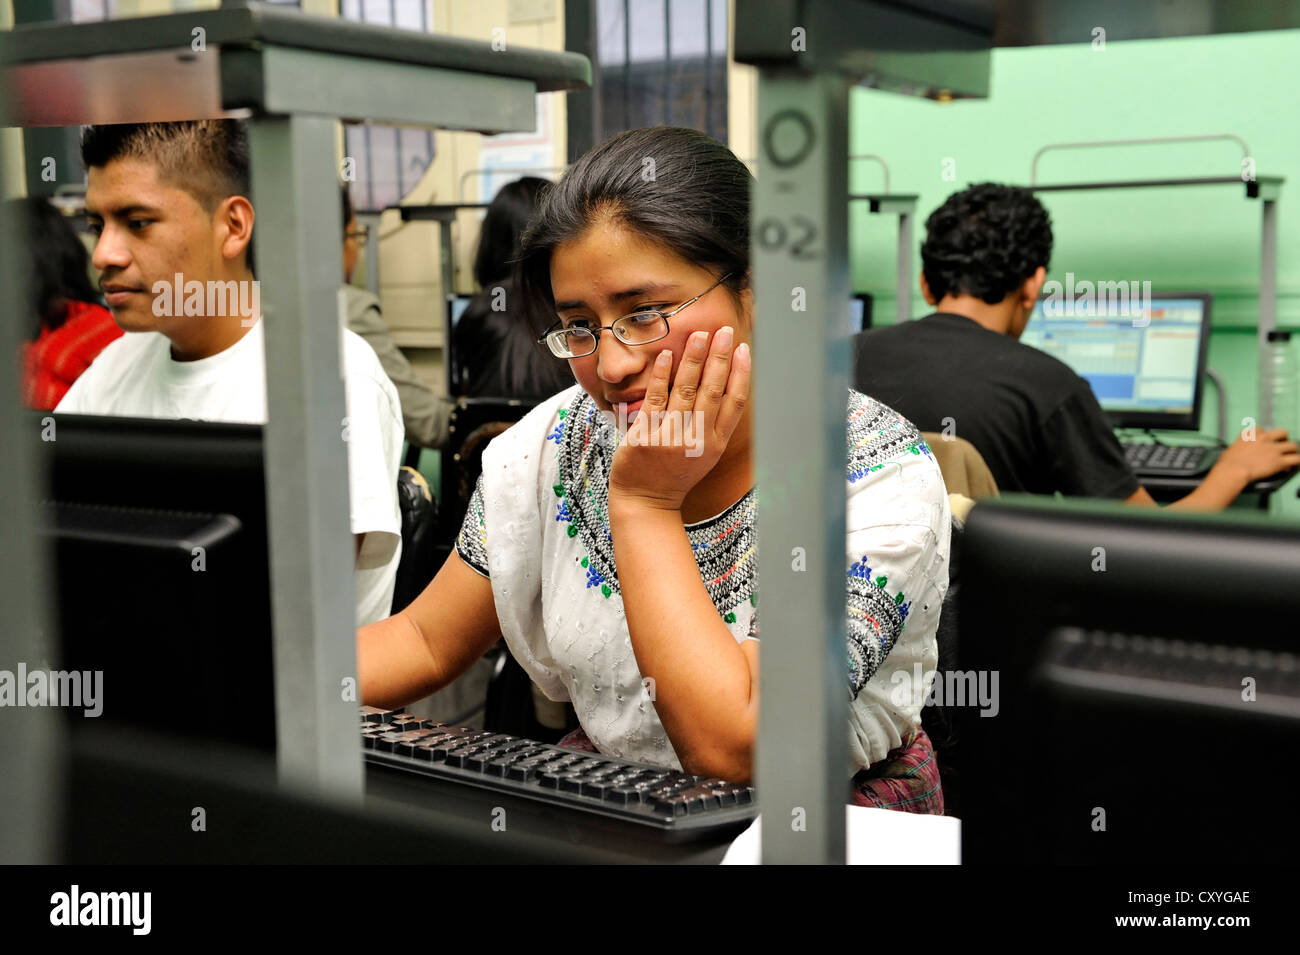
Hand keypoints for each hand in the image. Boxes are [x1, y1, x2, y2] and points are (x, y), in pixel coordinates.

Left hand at [607, 326, 750, 511]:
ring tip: (699, 334)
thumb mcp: (703, 453)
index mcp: (715, 444)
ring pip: (686, 390)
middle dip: (720, 357)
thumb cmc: (675, 473)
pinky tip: (668, 355)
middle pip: (713, 390)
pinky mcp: (647, 436)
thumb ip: (713, 423)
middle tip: (724, 331)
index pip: (734, 402)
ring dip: (694, 359)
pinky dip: (662, 375)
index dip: (741, 373)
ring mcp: (671, 438)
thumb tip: (724, 383)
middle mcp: (697, 440)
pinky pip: (656, 398)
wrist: (645, 501)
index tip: (744, 349)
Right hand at [1213, 427, 1299, 484]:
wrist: (1233, 471)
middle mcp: (1264, 439)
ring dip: (1292, 451)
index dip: (1264, 436)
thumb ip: (1238, 447)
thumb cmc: (1227, 463)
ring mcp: (1273, 449)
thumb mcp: (1230, 449)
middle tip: (1281, 447)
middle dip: (1283, 439)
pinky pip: (1296, 459)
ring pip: (1292, 446)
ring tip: (1290, 457)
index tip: (1263, 443)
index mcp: (1250, 434)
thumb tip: (1236, 452)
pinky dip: (1295, 462)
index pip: (1261, 429)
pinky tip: (1291, 467)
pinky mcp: (1279, 461)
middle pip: (1282, 432)